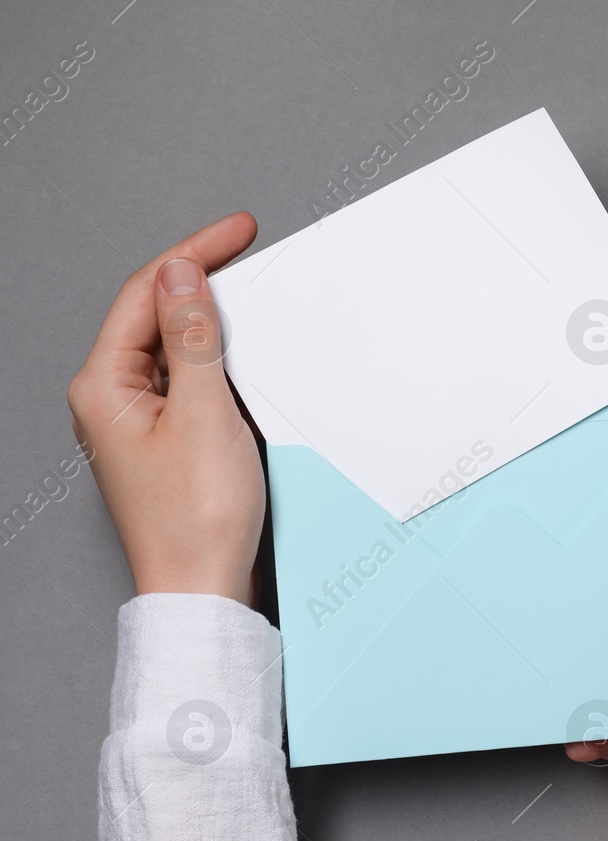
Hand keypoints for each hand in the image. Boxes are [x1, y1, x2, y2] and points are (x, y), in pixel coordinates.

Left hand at [67, 212, 263, 605]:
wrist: (203, 590)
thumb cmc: (196, 520)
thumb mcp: (204, 414)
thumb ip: (194, 340)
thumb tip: (183, 277)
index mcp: (103, 387)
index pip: (145, 294)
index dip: (193, 255)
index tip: (239, 230)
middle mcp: (110, 400)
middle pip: (154, 316)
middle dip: (201, 282)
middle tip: (248, 252)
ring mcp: (136, 423)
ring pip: (173, 349)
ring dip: (212, 324)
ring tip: (252, 302)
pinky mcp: (165, 443)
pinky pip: (187, 383)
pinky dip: (217, 364)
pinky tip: (245, 361)